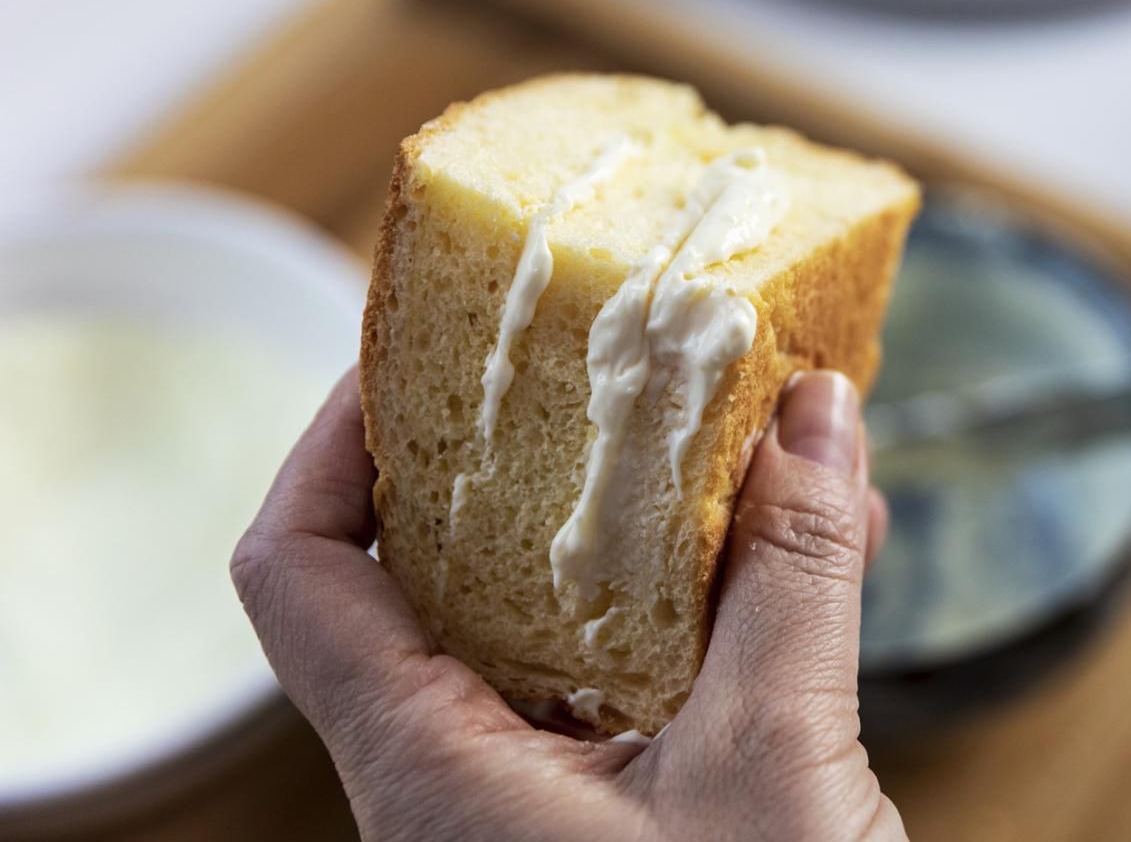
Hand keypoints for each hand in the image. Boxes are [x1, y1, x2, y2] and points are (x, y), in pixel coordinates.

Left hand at [231, 369, 904, 841]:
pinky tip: (817, 541)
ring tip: (760, 433)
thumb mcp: (777, 758)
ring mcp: (544, 795)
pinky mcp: (625, 806)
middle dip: (549, 451)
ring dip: (665, 514)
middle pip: (443, 565)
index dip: (331, 441)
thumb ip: (791, 575)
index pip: (299, 574)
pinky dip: (719, 588)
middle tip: (618, 359)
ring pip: (566, 609)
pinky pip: (645, 661)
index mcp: (433, 772)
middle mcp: (463, 776)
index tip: (419, 347)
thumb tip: (815, 414)